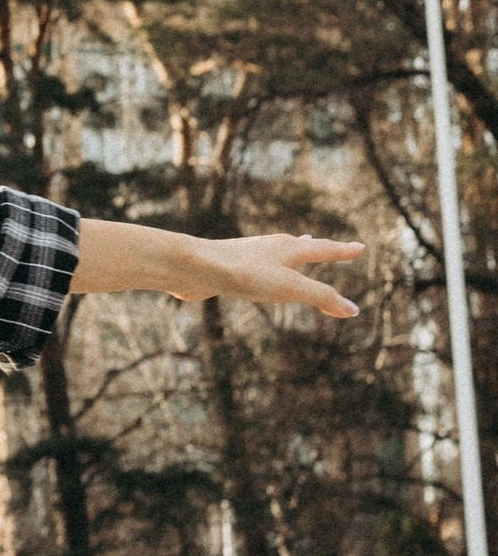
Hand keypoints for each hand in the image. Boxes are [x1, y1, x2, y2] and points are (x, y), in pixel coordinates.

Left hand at [186, 233, 362, 319]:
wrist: (195, 267)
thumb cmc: (244, 274)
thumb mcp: (290, 288)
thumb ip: (321, 297)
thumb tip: (354, 311)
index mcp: (289, 248)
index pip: (325, 249)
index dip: (344, 251)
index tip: (360, 247)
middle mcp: (271, 248)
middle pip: (301, 247)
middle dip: (318, 248)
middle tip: (328, 245)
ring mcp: (250, 256)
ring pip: (277, 253)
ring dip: (292, 253)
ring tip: (299, 247)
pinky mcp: (231, 268)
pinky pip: (257, 266)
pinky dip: (269, 266)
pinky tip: (258, 270)